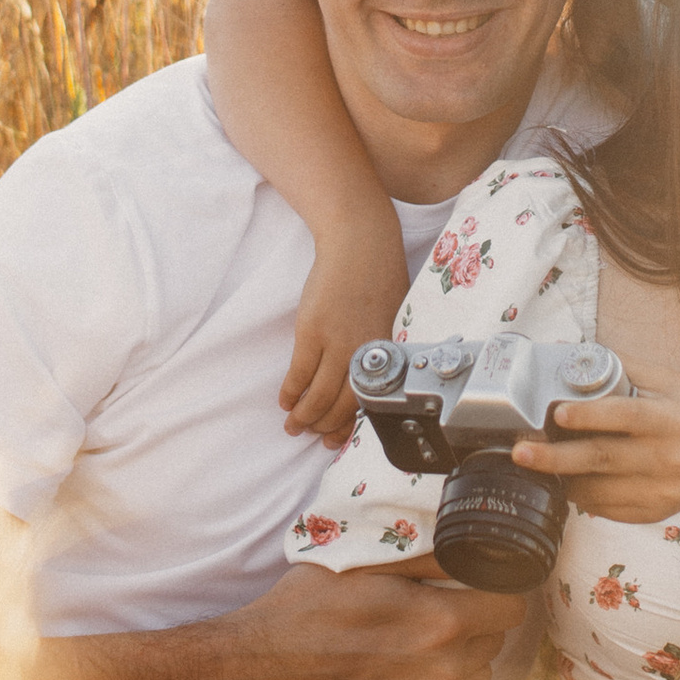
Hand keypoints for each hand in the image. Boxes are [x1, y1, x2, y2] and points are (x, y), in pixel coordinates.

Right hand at [192, 565, 529, 679]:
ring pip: (478, 674)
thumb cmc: (305, 611)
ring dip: (463, 652)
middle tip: (446, 599)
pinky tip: (404, 663)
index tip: (482, 577)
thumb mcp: (365, 563)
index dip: (500, 585)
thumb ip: (428, 554)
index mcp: (439, 625)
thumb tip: (472, 544)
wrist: (260, 677)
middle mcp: (443, 674)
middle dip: (478, 616)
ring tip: (423, 632)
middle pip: (496, 639)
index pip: (511, 604)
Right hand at [281, 221, 412, 444]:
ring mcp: (335, 341)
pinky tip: (286, 401)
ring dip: (304, 416)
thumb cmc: (379, 274)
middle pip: (341, 404)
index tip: (337, 438)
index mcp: (386, 351)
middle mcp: (362, 351)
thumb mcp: (393, 316)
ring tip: (294, 425)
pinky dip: (291, 391)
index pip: (367, 401)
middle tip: (312, 435)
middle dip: (324, 426)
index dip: (349, 425)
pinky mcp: (311, 330)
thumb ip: (382, 347)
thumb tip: (368, 376)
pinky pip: (299, 372)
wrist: (359, 242)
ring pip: (318, 394)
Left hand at [510, 382, 679, 524]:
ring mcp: (662, 491)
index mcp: (670, 420)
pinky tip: (571, 480)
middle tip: (521, 452)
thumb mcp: (661, 379)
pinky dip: (582, 496)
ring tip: (539, 464)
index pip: (625, 417)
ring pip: (598, 491)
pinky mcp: (656, 512)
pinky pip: (607, 509)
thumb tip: (566, 353)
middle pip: (602, 459)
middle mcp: (668, 458)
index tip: (558, 413)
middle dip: (555, 457)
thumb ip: (617, 366)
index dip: (590, 416)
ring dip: (563, 478)